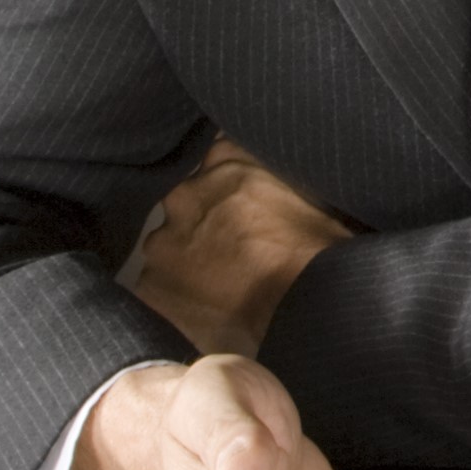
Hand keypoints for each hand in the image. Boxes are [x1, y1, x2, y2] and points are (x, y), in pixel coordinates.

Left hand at [121, 142, 353, 355]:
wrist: (306, 306)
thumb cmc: (320, 250)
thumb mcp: (313, 188)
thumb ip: (277, 173)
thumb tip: (276, 178)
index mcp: (226, 159)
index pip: (218, 162)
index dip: (231, 190)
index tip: (245, 209)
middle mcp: (186, 193)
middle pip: (188, 204)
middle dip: (204, 224)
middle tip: (236, 252)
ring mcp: (164, 240)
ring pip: (169, 247)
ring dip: (188, 261)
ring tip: (222, 287)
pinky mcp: (150, 285)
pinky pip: (158, 288)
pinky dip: (177, 298)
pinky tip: (208, 310)